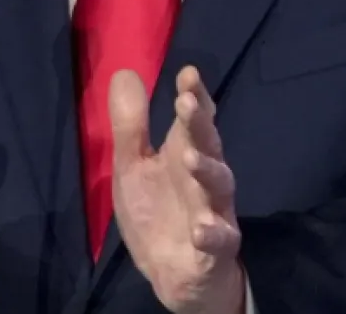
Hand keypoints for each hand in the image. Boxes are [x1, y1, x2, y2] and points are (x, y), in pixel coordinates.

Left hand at [111, 66, 245, 313]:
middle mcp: (203, 178)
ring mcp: (213, 212)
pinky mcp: (215, 248)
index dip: (194, 96)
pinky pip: (220, 240)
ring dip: (207, 171)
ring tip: (190, 158)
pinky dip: (213, 233)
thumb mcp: (132, 165)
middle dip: (200, 124)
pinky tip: (202, 229)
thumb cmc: (156, 211)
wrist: (172, 274)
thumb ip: (130, 124)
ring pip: (220, 187)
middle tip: (187, 102)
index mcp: (183, 154)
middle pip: (208, 145)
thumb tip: (125, 71)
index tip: (188, 73)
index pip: (193, 120)